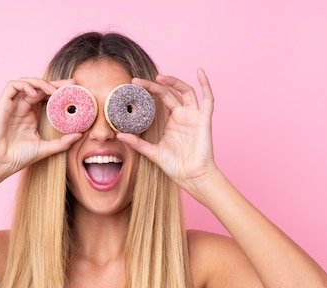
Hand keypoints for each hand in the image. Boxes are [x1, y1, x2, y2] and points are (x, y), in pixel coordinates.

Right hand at [0, 77, 80, 176]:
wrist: (0, 162)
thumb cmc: (18, 157)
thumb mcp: (46, 148)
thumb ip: (62, 142)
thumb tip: (80, 135)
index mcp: (32, 115)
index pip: (47, 96)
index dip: (59, 90)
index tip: (75, 89)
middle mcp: (23, 107)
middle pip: (39, 87)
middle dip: (55, 83)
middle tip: (70, 84)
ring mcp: (13, 105)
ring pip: (26, 83)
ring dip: (40, 83)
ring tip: (52, 90)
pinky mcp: (3, 104)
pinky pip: (12, 86)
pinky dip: (25, 85)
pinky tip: (35, 94)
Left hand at [117, 69, 216, 193]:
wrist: (191, 176)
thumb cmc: (175, 166)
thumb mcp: (152, 152)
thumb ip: (137, 143)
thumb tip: (119, 135)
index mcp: (172, 121)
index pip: (160, 99)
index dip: (148, 90)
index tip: (133, 85)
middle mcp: (183, 116)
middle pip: (170, 92)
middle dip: (155, 85)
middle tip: (138, 82)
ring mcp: (194, 116)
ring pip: (186, 91)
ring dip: (174, 82)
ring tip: (159, 77)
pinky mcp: (204, 120)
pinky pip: (208, 99)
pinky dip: (206, 84)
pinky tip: (200, 72)